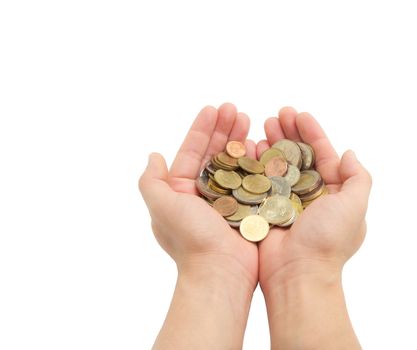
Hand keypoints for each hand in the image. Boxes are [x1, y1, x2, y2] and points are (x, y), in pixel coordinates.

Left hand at [139, 103, 257, 348]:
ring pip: (234, 163)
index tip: (214, 108)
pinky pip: (252, 179)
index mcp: (181, 191)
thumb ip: (151, 180)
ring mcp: (228, 201)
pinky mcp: (248, 208)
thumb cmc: (190, 239)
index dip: (202, 129)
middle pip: (215, 153)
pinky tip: (262, 145)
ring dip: (241, 141)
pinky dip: (256, 161)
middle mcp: (204, 194)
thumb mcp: (161, 206)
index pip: (191, 152)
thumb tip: (153, 155)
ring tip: (250, 120)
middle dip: (224, 130)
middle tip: (236, 109)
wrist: (221, 272)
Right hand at [257, 107, 371, 348]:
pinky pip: (260, 181)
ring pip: (278, 165)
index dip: (312, 132)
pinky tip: (250, 146)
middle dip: (289, 133)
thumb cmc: (328, 240)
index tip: (298, 114)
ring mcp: (285, 201)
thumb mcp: (355, 206)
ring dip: (271, 143)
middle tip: (276, 114)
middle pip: (298, 155)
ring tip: (262, 125)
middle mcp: (309, 195)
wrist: (297, 274)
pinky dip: (255, 162)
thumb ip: (357, 178)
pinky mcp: (265, 209)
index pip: (322, 154)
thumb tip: (349, 153)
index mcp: (332, 192)